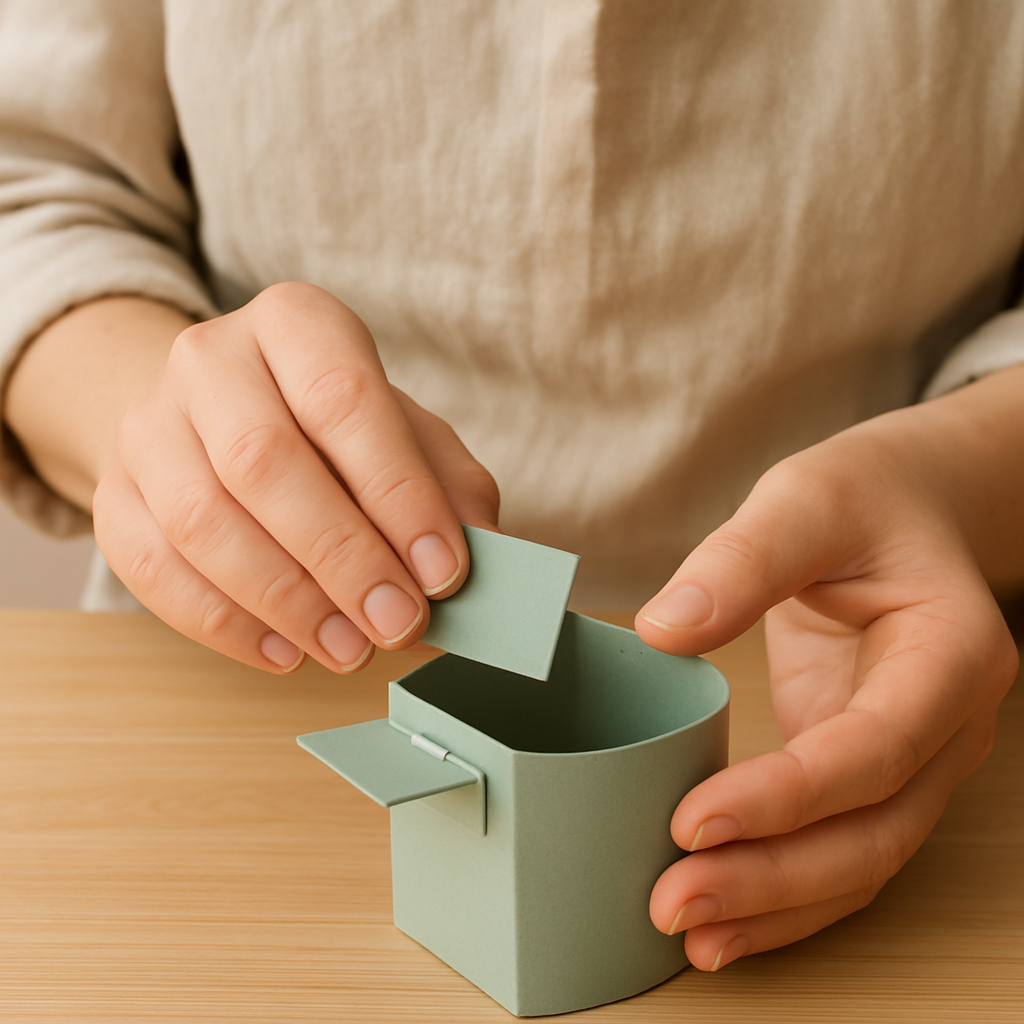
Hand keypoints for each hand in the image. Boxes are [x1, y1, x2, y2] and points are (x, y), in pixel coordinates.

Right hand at [92, 283, 498, 673]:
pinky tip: (287, 652)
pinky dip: (226, 625)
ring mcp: (148, 426)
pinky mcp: (115, 493)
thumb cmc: (332, 430)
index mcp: (296, 324)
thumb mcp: (406, 435)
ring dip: (287, 602)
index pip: (344, 399)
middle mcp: (210, 360)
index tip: (444, 571)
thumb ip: (449, 489)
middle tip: (398, 622)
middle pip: (264, 461)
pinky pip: (155, 571)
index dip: (397, 492)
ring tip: (350, 649)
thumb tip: (486, 563)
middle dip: (341, 556)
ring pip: (203, 523)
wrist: (219, 414)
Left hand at [637, 388, 1020, 970]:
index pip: (876, 749)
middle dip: (773, 879)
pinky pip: (837, 848)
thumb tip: (663, 629)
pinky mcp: (865, 769)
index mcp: (951, 654)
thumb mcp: (806, 499)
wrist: (911, 509)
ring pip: (859, 861)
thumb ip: (741, 559)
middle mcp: (944, 725)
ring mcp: (912, 757)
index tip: (694, 820)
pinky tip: (723, 918)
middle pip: (873, 833)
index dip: (789, 797)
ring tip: (687, 931)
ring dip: (775, 906)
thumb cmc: (867, 499)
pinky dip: (784, 892)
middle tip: (673, 900)